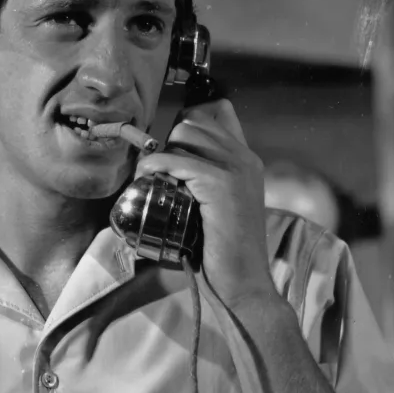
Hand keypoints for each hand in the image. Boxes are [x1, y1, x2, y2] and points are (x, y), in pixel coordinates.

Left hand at [133, 100, 275, 308]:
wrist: (244, 282)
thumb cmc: (225, 249)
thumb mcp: (220, 203)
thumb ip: (208, 178)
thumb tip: (172, 161)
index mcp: (247, 158)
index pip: (219, 109)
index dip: (189, 120)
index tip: (172, 144)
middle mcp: (244, 156)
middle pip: (194, 119)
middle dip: (170, 139)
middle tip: (160, 169)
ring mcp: (235, 167)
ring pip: (184, 132)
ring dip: (162, 150)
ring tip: (153, 176)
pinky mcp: (220, 183)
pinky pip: (177, 159)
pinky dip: (155, 165)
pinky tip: (146, 177)